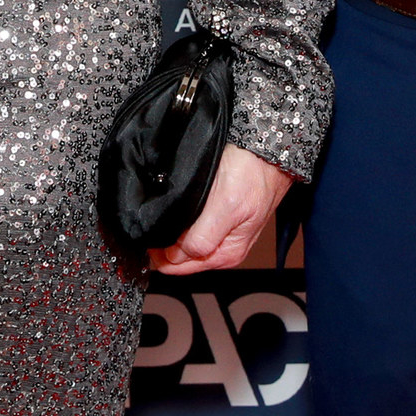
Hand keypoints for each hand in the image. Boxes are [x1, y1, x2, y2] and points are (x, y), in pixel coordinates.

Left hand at [150, 144, 288, 273]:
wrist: (266, 148)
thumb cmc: (254, 174)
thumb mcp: (226, 209)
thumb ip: (201, 238)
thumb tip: (174, 257)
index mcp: (224, 254)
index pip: (177, 266)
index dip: (158, 252)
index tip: (148, 235)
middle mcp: (221, 247)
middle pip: (177, 256)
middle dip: (163, 242)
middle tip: (154, 219)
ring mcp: (219, 232)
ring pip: (181, 239)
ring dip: (170, 228)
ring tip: (166, 209)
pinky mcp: (216, 215)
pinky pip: (188, 224)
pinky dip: (179, 217)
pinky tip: (177, 205)